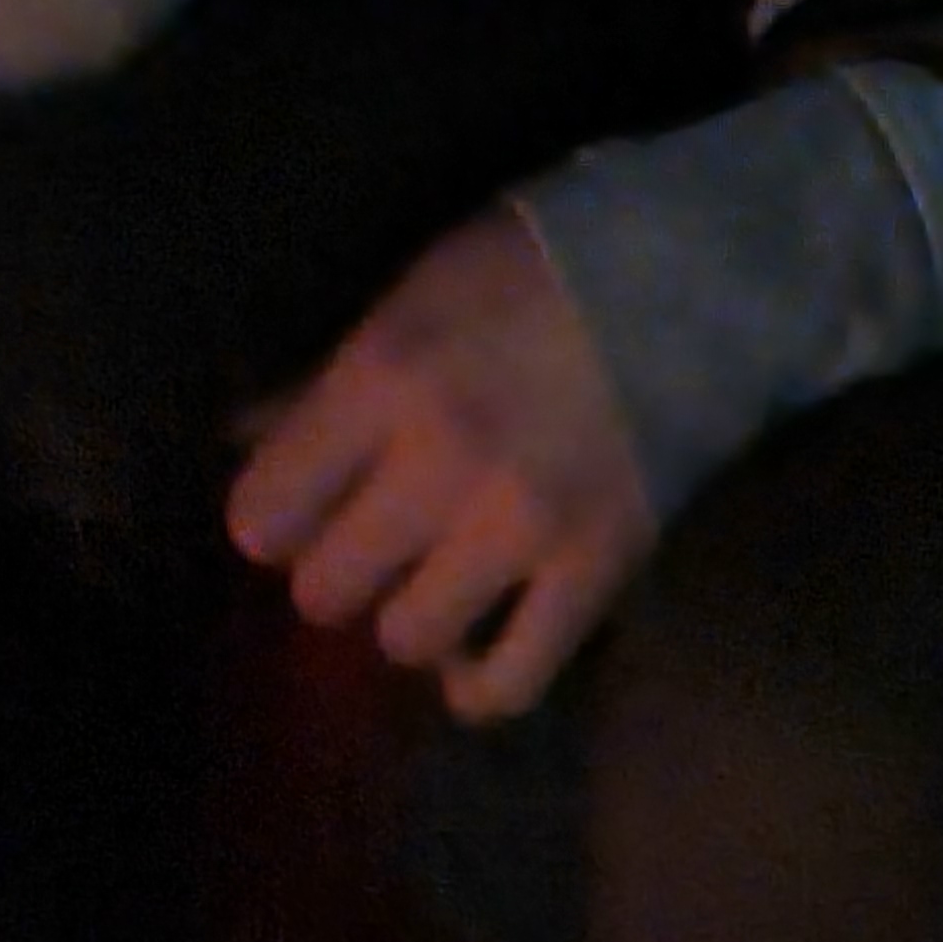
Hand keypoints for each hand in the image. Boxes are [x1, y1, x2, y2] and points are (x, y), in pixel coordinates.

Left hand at [225, 201, 654, 722]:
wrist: (701, 268)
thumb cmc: (543, 259)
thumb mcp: (420, 287)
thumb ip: (328, 373)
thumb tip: (241, 442)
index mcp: (384, 374)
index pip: (263, 513)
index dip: (276, 514)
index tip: (304, 503)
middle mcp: (440, 459)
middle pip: (324, 588)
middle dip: (342, 563)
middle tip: (379, 533)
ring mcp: (521, 524)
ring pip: (405, 638)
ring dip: (413, 611)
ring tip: (441, 572)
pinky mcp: (596, 569)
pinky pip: (507, 681)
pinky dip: (479, 680)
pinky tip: (478, 643)